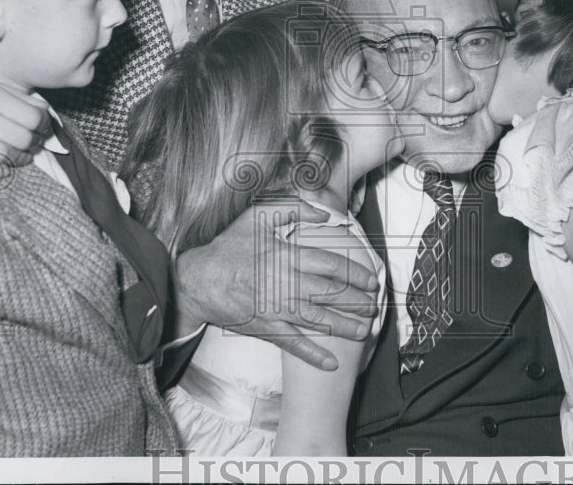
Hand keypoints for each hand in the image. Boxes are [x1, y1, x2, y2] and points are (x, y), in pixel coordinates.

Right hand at [0, 59, 50, 166]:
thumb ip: (10, 94)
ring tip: (22, 155)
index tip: (45, 128)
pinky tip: (1, 164)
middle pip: (25, 138)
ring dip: (21, 158)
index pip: (34, 117)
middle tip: (36, 144)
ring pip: (8, 155)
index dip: (45, 126)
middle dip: (36, 143)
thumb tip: (38, 109)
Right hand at [174, 199, 379, 370]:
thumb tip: (325, 213)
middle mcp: (285, 284)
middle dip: (357, 301)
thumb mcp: (257, 217)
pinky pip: (293, 344)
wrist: (199, 281)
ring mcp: (276, 309)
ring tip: (365, 330)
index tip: (370, 280)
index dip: (355, 274)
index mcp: (286, 256)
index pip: (331, 266)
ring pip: (318, 320)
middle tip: (374, 306)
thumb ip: (293, 208)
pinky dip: (313, 355)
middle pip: (331, 294)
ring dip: (345, 327)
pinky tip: (332, 363)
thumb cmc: (230, 247)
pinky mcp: (266, 328)